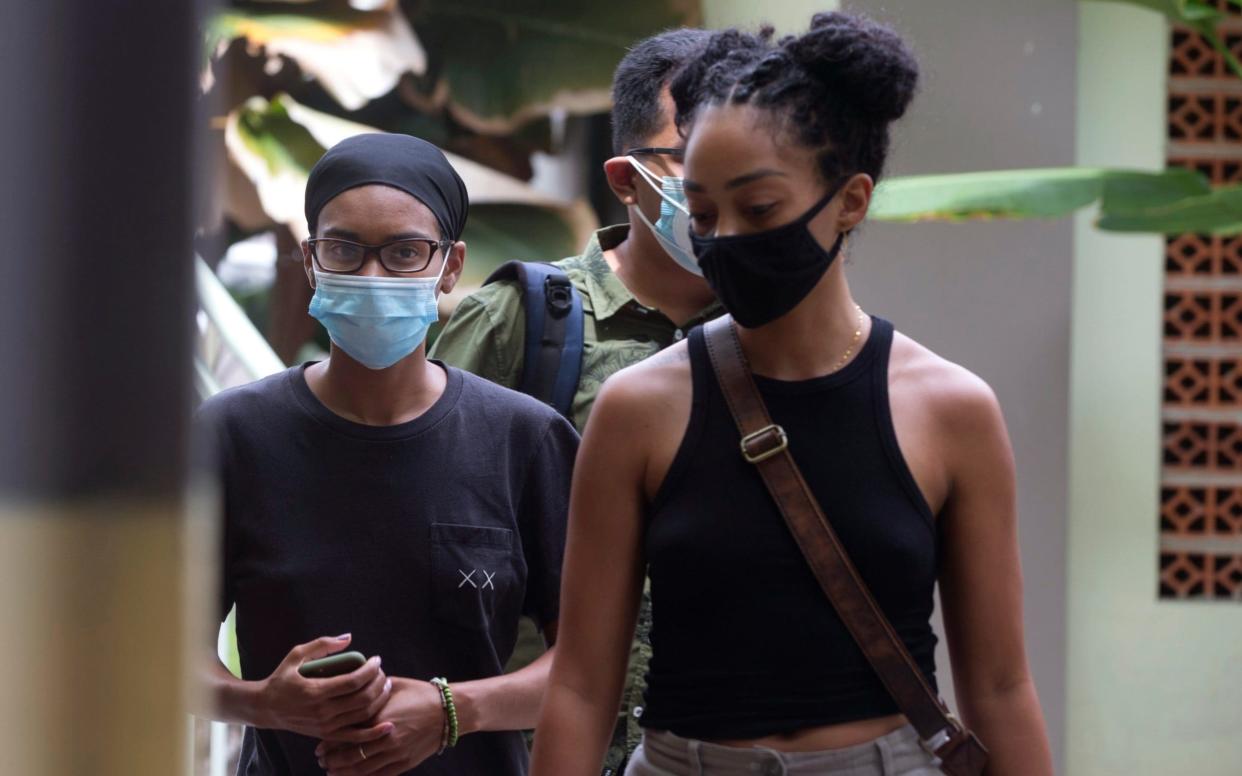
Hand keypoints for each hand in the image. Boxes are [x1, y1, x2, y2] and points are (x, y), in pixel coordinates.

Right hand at [255, 634, 391, 738]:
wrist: (266, 708)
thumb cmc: (282, 678)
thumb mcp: (296, 655)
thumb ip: (322, 645)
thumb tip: (349, 638)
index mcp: (315, 691)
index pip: (353, 681)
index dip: (371, 669)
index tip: (377, 660)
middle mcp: (322, 711)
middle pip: (362, 698)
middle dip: (379, 683)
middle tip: (382, 672)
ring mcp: (325, 726)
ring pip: (363, 715)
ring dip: (380, 699)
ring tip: (385, 686)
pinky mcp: (326, 735)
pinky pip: (355, 736)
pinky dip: (374, 733)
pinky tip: (388, 725)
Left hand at [315, 677, 445, 775]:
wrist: (448, 711)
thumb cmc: (420, 694)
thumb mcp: (393, 686)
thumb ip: (370, 691)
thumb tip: (352, 687)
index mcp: (379, 716)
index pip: (346, 733)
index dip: (330, 741)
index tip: (319, 744)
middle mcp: (384, 737)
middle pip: (350, 754)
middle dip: (332, 759)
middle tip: (322, 759)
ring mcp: (395, 752)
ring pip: (361, 769)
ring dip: (343, 772)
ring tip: (331, 771)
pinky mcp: (404, 762)